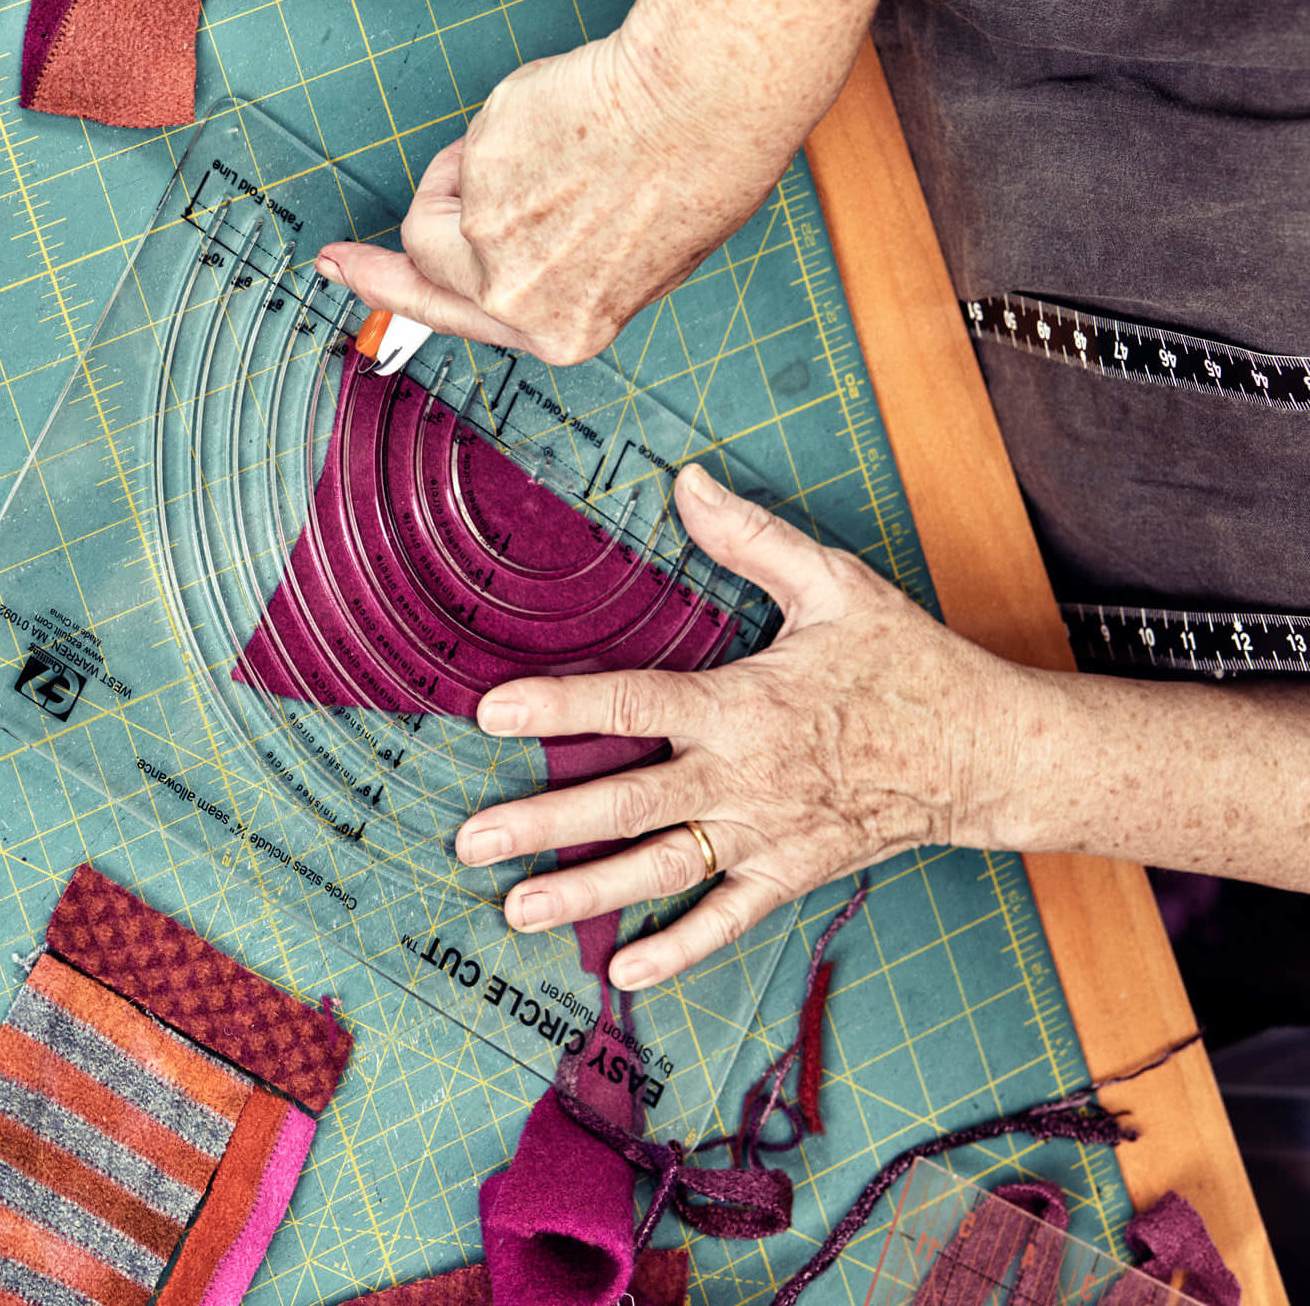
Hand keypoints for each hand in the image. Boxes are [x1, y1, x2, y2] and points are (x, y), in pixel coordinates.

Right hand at [313, 32, 790, 365]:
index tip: (353, 286)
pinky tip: (552, 124)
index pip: (460, 322)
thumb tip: (516, 247)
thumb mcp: (623, 256)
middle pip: (427, 266)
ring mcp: (490, 244)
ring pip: (445, 201)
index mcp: (561, 331)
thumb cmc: (691, 172)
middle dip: (381, 263)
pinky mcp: (478, 182)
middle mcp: (516, 302)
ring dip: (477, 171)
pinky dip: (497, 132)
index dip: (399, 301)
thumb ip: (557, 269)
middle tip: (337, 258)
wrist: (700, 108)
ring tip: (549, 149)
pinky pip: (464, 154)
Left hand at [455, 464, 1051, 988]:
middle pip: (627, 803)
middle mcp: (744, 778)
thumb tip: (687, 483)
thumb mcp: (835, 586)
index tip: (489, 713)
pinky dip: (677, 949)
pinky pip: (727, 920)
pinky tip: (623, 973)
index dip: (558, 707)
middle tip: (471, 839)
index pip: (633, 703)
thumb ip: (751, 538)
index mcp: (744, 705)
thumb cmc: (907, 664)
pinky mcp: (790, 874)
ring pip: (661, 870)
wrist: (985, 752)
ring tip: (517, 908)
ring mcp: (765, 835)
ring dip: (586, 893)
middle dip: (544, 822)